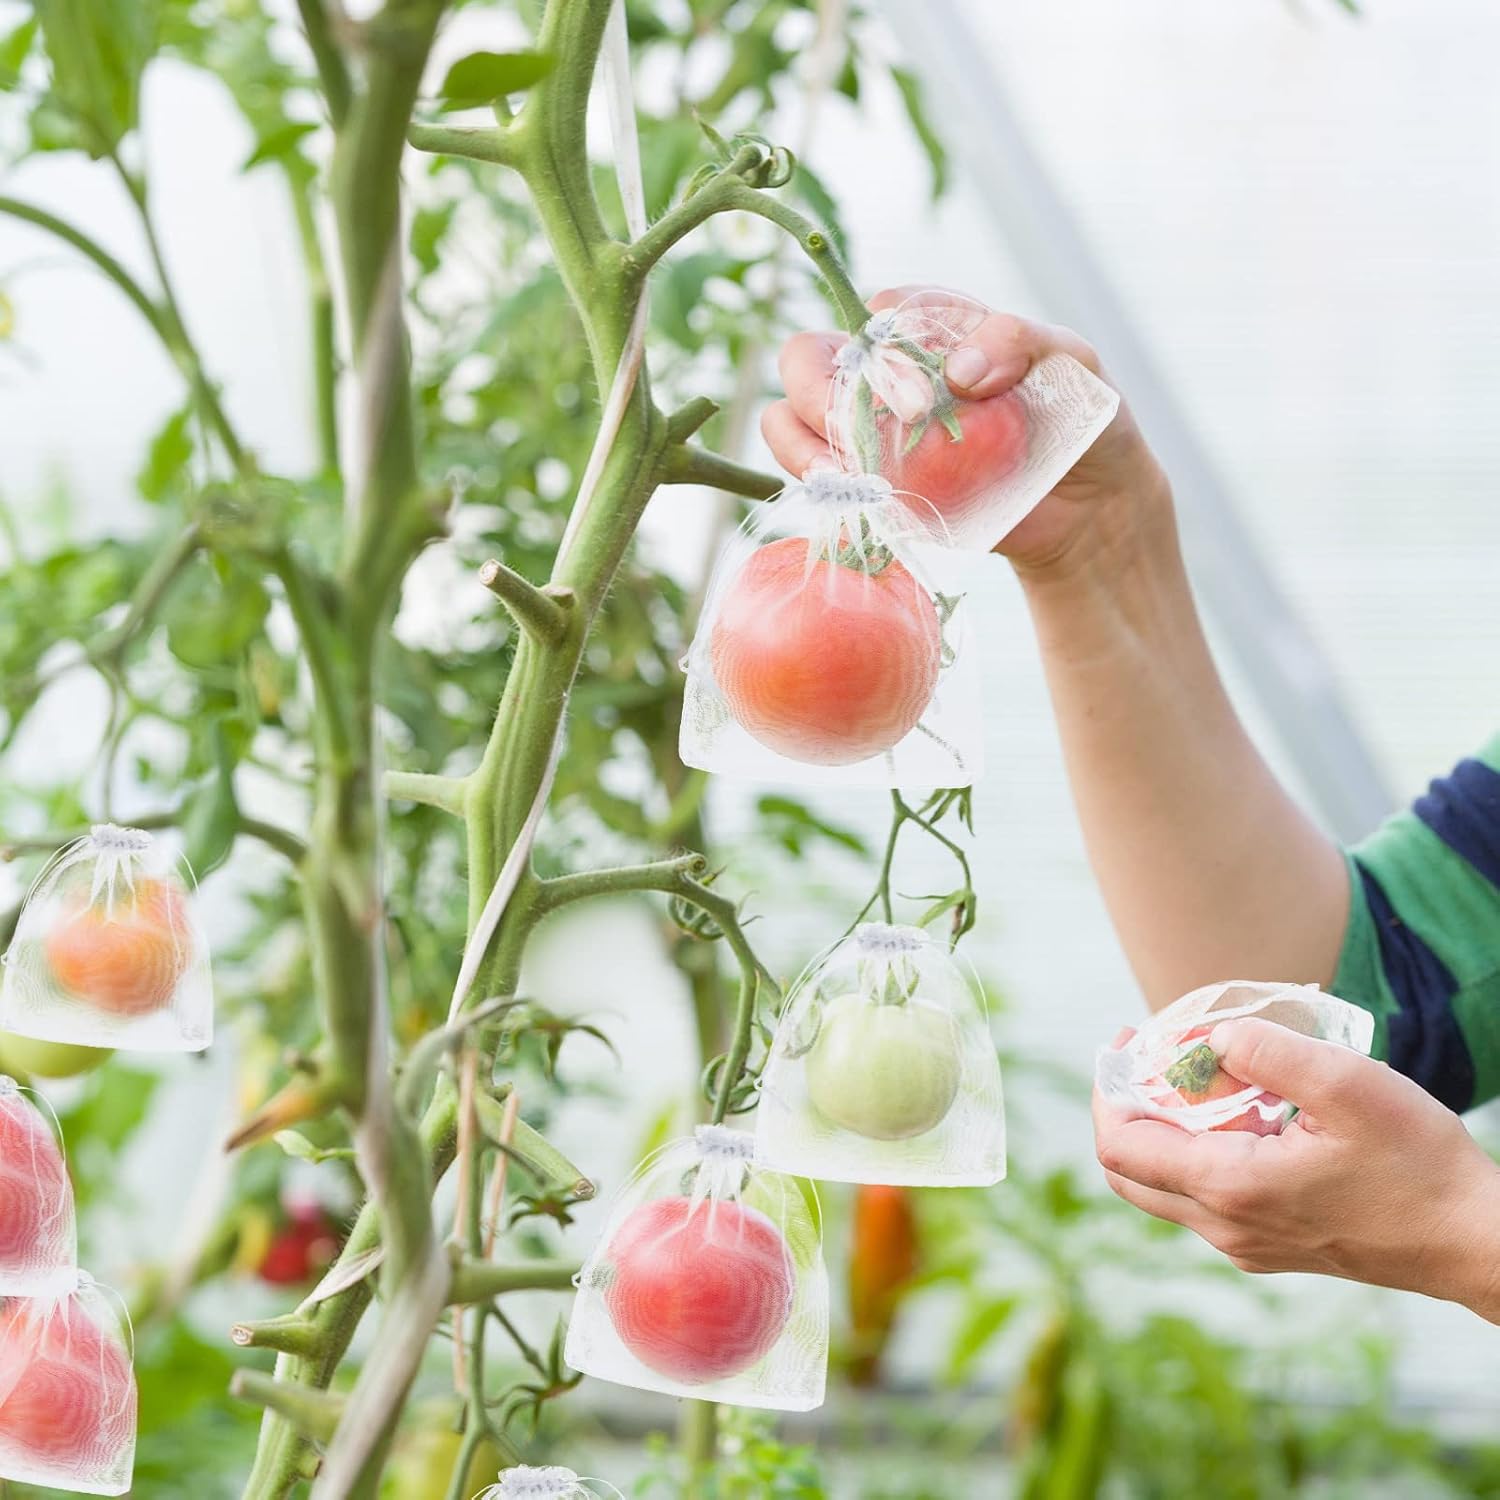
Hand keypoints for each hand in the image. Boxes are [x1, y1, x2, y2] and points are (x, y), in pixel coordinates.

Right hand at [762, 286, 1167, 575]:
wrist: (1086, 507)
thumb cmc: (1079, 418)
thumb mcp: (1072, 359)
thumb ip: (1021, 338)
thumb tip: (959, 369)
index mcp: (930, 327)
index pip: (878, 313)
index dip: (884, 347)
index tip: (925, 396)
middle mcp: (885, 371)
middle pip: (807, 358)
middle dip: (815, 389)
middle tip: (856, 432)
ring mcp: (867, 430)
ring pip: (789, 419)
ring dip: (802, 444)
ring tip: (846, 473)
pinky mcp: (866, 484)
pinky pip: (814, 478)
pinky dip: (820, 485)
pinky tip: (858, 498)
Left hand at [1093, 1018, 1499, 1318]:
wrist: (1473, 1242)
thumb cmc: (1418, 1164)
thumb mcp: (1347, 1086)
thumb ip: (1270, 1053)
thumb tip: (1214, 1040)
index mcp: (1230, 1188)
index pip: (1121, 1146)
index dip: (1109, 1088)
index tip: (1128, 1039)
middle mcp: (1225, 1227)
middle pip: (1127, 1172)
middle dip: (1125, 1106)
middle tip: (1149, 1054)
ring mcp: (1246, 1244)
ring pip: (1162, 1188)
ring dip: (1162, 1129)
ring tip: (1199, 1075)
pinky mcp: (1268, 1246)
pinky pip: (1202, 1198)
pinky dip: (1196, 1152)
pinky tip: (1241, 1111)